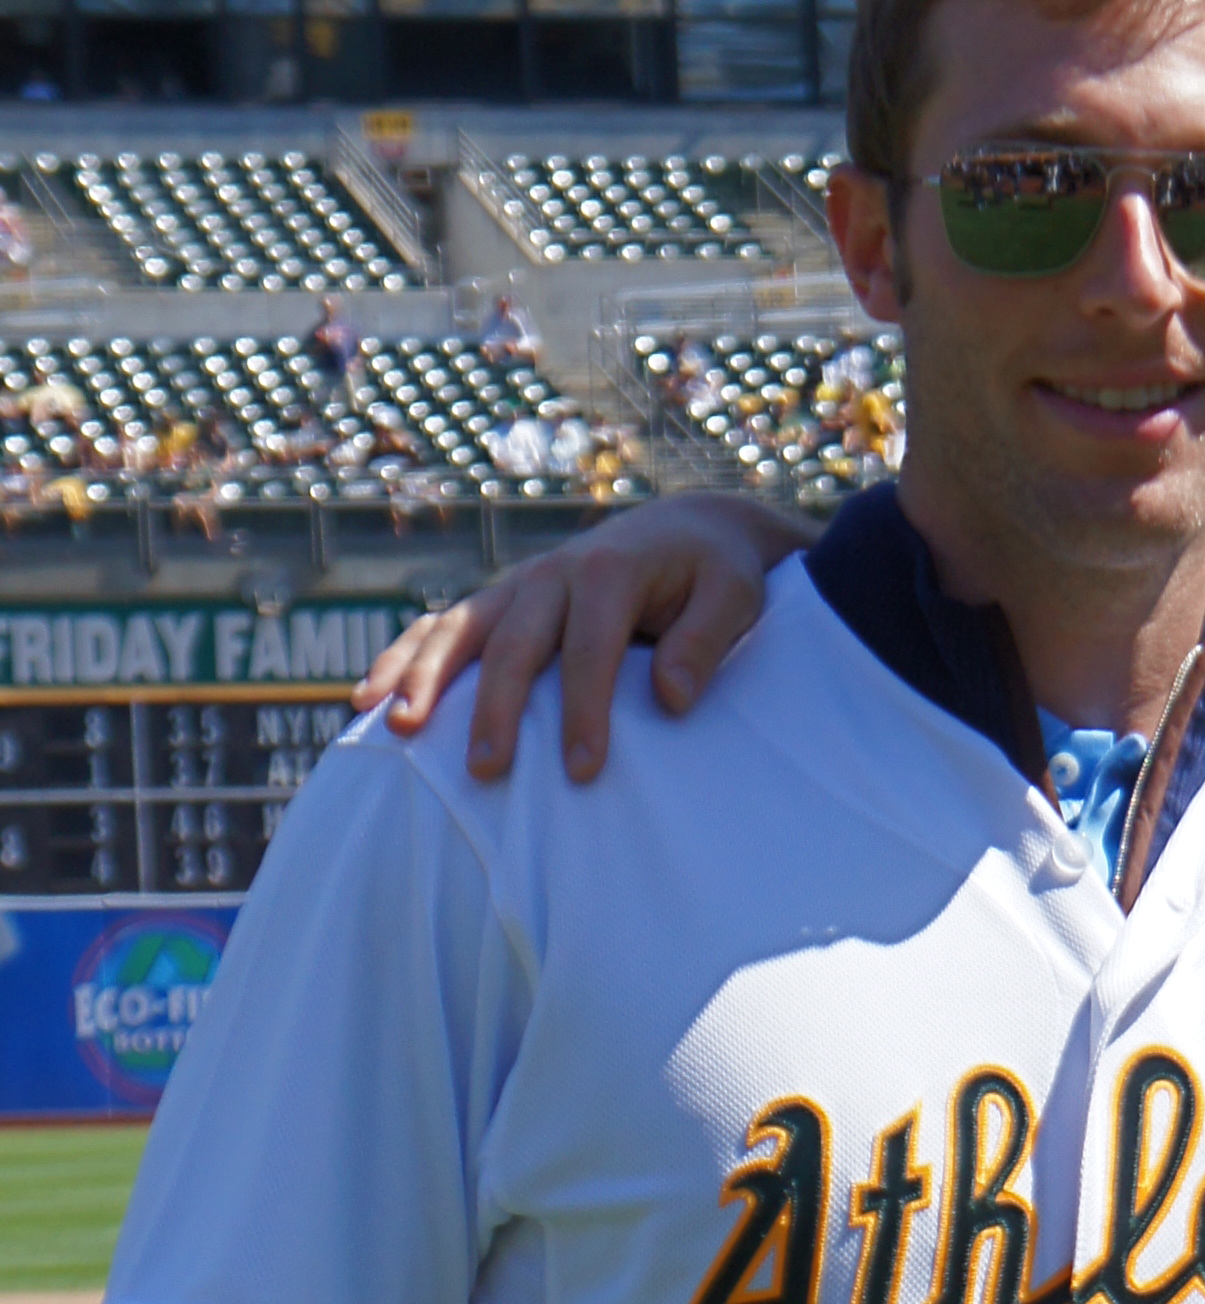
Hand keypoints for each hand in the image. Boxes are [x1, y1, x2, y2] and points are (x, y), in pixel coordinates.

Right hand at [356, 495, 802, 783]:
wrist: (689, 532)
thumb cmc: (717, 574)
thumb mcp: (736, 597)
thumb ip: (706, 640)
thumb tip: (670, 697)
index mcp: (609, 571)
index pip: (589, 649)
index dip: (584, 710)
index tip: (582, 770)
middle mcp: (553, 575)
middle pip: (514, 645)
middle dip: (496, 709)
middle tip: (486, 771)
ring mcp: (519, 588)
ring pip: (459, 631)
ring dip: (424, 678)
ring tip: (397, 728)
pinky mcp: (501, 604)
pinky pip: (442, 629)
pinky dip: (404, 659)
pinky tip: (369, 700)